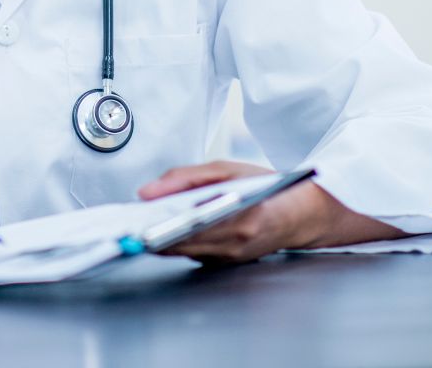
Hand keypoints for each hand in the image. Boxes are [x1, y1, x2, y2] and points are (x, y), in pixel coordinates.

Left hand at [138, 160, 404, 263]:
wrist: (307, 213)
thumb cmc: (270, 188)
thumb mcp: (226, 169)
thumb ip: (184, 178)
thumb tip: (147, 192)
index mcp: (238, 221)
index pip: (186, 230)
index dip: (156, 230)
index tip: (132, 225)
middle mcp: (234, 246)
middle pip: (179, 245)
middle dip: (150, 235)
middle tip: (124, 225)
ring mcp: (231, 258)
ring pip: (183, 252)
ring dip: (160, 240)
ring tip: (135, 224)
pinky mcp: (228, 262)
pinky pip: (194, 254)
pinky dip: (176, 243)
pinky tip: (160, 230)